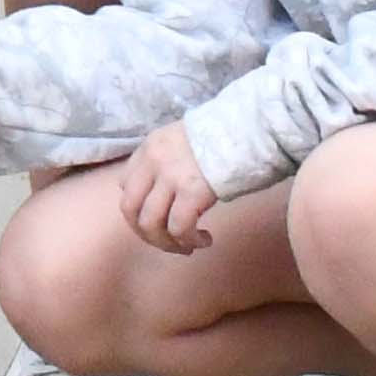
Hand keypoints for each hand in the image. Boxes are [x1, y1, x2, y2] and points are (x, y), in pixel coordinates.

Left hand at [118, 122, 219, 251]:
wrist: (250, 129)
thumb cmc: (226, 137)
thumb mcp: (184, 140)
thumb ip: (168, 161)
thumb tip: (166, 195)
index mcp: (149, 146)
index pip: (125, 184)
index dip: (139, 207)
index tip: (159, 216)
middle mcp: (152, 161)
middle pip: (129, 209)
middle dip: (146, 234)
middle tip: (168, 242)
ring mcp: (169, 177)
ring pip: (150, 223)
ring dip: (167, 243)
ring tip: (188, 246)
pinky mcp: (191, 192)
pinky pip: (179, 228)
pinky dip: (188, 241)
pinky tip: (204, 240)